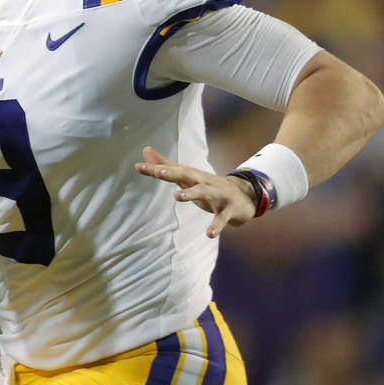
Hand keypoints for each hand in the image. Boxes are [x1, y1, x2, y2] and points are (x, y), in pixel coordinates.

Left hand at [134, 146, 259, 238]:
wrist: (246, 195)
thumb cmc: (209, 186)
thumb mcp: (187, 176)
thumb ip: (166, 164)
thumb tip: (145, 150)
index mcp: (193, 176)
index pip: (172, 170)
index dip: (155, 169)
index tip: (138, 167)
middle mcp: (204, 182)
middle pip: (187, 175)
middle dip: (173, 173)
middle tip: (159, 172)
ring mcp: (217, 195)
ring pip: (203, 192)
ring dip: (191, 194)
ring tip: (176, 197)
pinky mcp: (228, 210)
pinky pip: (221, 219)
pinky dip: (216, 226)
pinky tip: (209, 234)